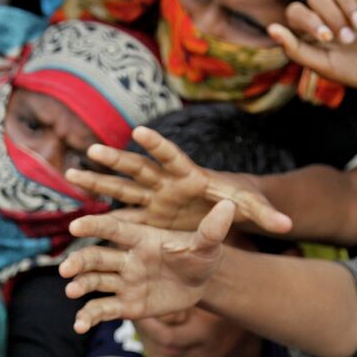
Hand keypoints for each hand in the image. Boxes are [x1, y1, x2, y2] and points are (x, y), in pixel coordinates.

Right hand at [59, 199, 234, 332]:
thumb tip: (230, 207)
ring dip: (82, 285)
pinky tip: (79, 325)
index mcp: (141, 238)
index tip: (76, 225)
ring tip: (71, 291)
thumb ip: (213, 229)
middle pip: (97, 257)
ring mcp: (124, 282)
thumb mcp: (209, 244)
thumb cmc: (202, 255)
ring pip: (96, 281)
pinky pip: (103, 309)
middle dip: (81, 261)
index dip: (96, 226)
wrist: (202, 282)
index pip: (115, 229)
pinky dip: (89, 316)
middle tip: (67, 269)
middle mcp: (127, 259)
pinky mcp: (127, 305)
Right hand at [66, 125, 292, 233]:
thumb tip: (288, 226)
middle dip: (115, 160)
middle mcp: (165, 183)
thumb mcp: (250, 208)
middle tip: (91, 149)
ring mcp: (152, 200)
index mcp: (189, 174)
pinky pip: (119, 216)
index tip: (138, 131)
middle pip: (137, 169)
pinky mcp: (146, 217)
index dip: (156, 144)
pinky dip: (100, 217)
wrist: (222, 211)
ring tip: (69, 174)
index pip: (171, 155)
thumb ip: (265, 215)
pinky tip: (76, 217)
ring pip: (120, 189)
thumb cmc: (236, 203)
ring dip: (96, 182)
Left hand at [268, 0, 356, 94]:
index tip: (328, 37)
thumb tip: (270, 28)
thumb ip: (296, 50)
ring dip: (349, 6)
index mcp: (311, 28)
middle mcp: (326, 10)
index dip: (309, 21)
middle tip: (351, 37)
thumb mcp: (326, 66)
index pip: (296, 11)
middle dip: (333, 16)